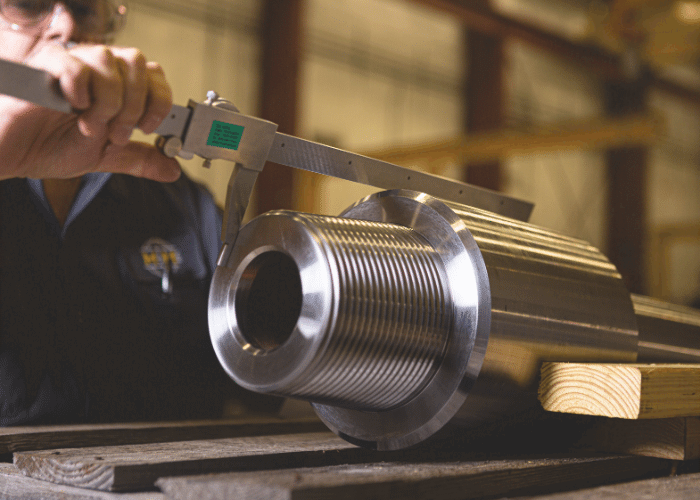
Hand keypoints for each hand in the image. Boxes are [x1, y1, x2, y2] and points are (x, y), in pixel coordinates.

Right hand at [0, 43, 180, 181]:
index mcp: (114, 86)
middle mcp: (96, 71)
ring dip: (109, 101)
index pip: (153, 74)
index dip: (160, 100)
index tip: (150, 128)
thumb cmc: (50, 147)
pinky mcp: (44, 69)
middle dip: (135, 105)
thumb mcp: (105, 157)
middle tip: (117, 133)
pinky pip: (73, 64)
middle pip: (137, 63)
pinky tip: (74, 108)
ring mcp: (71, 66)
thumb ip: (139, 159)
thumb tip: (173, 169)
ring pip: (108, 61)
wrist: (12, 155)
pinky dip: (81, 89)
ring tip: (91, 126)